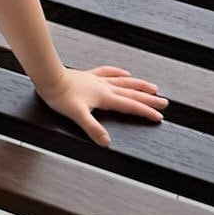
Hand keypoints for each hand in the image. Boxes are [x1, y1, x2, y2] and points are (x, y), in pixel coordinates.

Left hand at [37, 66, 167, 149]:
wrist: (50, 78)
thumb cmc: (60, 96)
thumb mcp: (77, 115)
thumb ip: (93, 128)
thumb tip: (106, 142)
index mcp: (104, 98)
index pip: (130, 106)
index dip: (145, 112)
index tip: (158, 117)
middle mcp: (105, 87)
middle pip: (132, 93)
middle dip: (149, 99)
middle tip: (164, 102)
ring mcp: (98, 80)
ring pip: (124, 82)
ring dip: (139, 85)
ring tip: (153, 87)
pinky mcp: (90, 76)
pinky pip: (109, 72)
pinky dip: (119, 73)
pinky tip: (125, 72)